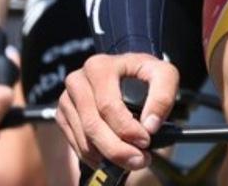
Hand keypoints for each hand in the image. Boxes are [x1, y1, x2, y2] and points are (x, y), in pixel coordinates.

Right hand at [56, 52, 178, 169]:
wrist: (125, 72)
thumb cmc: (143, 73)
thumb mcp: (163, 74)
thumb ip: (163, 96)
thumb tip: (150, 125)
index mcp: (99, 67)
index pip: (108, 105)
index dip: (126, 127)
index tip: (145, 141)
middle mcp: (78, 81)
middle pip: (93, 124)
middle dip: (117, 148)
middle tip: (138, 160)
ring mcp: (67, 99)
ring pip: (84, 137)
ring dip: (108, 155)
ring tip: (130, 160)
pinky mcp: (63, 115)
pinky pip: (76, 143)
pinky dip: (95, 156)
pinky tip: (112, 157)